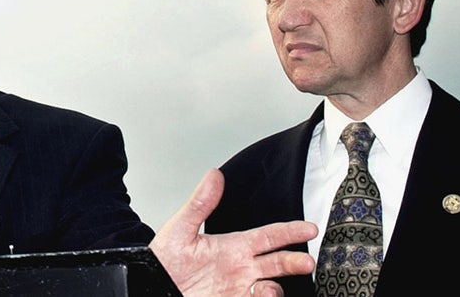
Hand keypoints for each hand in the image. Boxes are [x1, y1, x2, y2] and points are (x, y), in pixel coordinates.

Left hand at [150, 169, 315, 296]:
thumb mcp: (180, 229)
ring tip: (268, 287)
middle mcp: (240, 267)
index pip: (268, 235)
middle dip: (295, 262)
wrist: (149, 284)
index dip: (290, 231)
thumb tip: (214, 176)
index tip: (309, 228)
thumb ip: (200, 204)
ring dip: (276, 288)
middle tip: (308, 261)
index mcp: (232, 246)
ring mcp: (238, 288)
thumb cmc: (163, 259)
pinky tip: (258, 294)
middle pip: (278, 262)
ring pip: (270, 287)